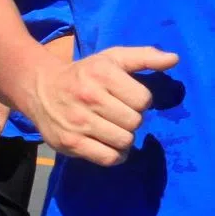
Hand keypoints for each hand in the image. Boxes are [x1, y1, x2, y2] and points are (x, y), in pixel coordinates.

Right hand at [25, 45, 177, 166]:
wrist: (40, 87)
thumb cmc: (85, 73)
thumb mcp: (113, 58)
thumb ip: (145, 57)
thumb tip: (174, 59)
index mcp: (102, 73)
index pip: (143, 100)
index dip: (141, 101)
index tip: (128, 98)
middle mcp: (90, 97)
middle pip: (135, 122)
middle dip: (132, 119)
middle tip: (119, 114)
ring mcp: (78, 122)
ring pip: (124, 141)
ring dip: (124, 138)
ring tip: (114, 129)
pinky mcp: (70, 143)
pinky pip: (108, 158)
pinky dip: (115, 155)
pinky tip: (109, 144)